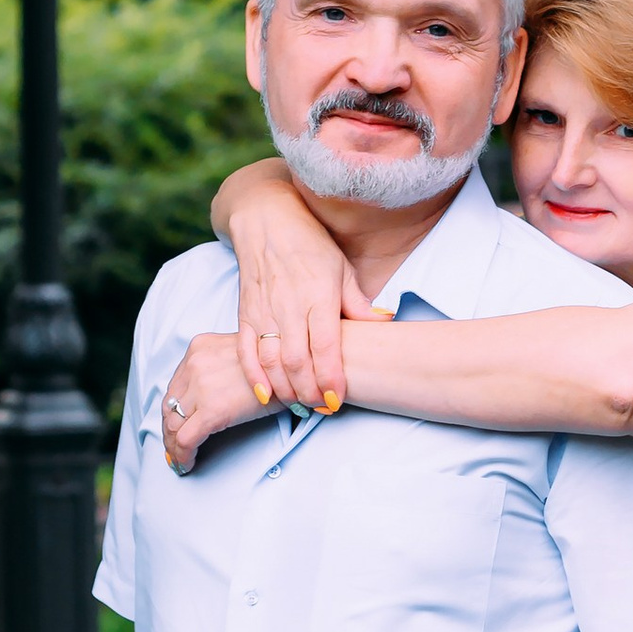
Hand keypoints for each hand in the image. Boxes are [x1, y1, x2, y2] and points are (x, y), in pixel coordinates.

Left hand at [160, 331, 268, 471]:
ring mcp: (201, 386)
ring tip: (180, 460)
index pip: (175, 386)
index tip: (175, 426)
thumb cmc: (276, 367)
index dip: (172, 411)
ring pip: (173, 424)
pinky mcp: (211, 410)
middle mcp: (195, 363)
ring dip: (174, 446)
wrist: (296, 370)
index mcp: (200, 347)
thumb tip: (211, 397)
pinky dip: (182, 455)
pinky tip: (187, 464)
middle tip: (174, 449)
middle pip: (170, 405)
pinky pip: (186, 439)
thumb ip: (219, 370)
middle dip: (170, 431)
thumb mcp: (241, 356)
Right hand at [221, 157, 369, 411]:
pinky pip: (246, 351)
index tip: (337, 400)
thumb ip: (359, 302)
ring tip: (300, 407)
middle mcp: (289, 306)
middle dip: (309, 392)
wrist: (265, 221)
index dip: (330, 377)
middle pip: (297, 360)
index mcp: (318, 295)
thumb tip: (387, 321)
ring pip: (271, 360)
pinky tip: (265, 396)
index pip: (325, 345)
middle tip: (322, 410)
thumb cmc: (310, 245)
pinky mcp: (245, 314)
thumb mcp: (342, 269)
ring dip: (285, 389)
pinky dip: (254, 376)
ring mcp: (265, 311)